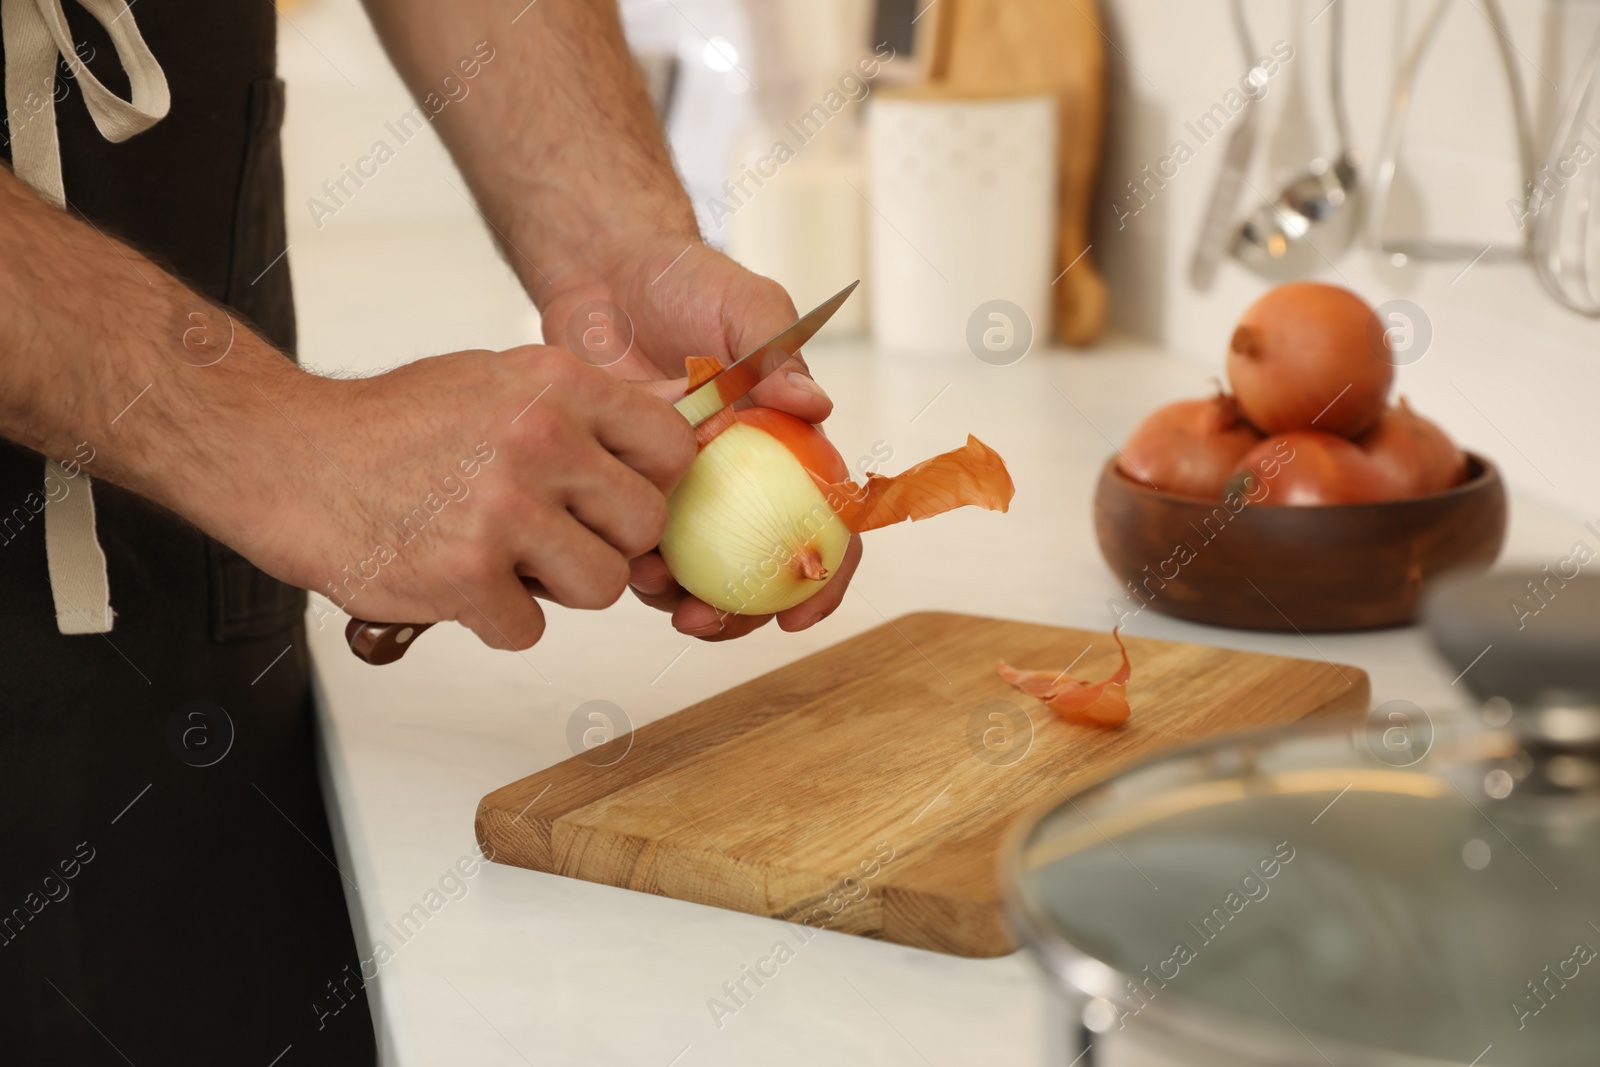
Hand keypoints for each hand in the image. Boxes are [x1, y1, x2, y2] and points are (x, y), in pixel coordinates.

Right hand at [239, 345, 695, 650]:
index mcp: (555, 385)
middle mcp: (539, 441)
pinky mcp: (466, 576)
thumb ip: (576, 414)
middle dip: (607, 543)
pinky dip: (494, 619)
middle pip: (643, 526)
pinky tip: (457, 582)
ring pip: (601, 586)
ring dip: (557, 588)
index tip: (621, 498)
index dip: (652, 483)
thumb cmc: (389, 426)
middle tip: (557, 537)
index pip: (669, 446)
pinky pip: (529, 629)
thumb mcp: (496, 382)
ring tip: (506, 560)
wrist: (288, 458)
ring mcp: (504, 510)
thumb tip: (652, 452)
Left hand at [538, 240, 862, 639]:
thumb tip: (816, 406)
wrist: (607, 272)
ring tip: (656, 592)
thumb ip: (780, 356)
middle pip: (767, 569)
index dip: (828, 577)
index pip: (832, 524)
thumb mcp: (746, 306)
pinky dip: (638, 568)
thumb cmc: (687, 281)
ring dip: (687, 601)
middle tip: (706, 621)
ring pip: (705, 572)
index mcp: (791, 445)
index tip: (800, 611)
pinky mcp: (637, 486)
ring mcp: (692, 488)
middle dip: (744, 614)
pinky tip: (622, 563)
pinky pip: (645, 546)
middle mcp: (748, 477)